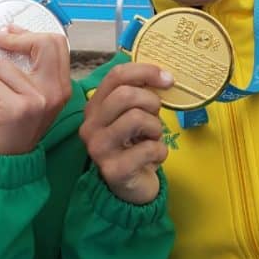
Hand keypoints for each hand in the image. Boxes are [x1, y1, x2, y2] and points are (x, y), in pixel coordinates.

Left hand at [0, 26, 71, 154]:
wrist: (4, 166)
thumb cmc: (10, 129)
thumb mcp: (30, 98)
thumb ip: (28, 72)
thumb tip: (7, 35)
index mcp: (62, 87)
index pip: (56, 43)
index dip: (28, 34)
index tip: (8, 35)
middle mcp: (55, 92)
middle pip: (41, 42)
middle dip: (10, 40)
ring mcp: (38, 99)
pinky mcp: (16, 108)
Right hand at [79, 63, 172, 204]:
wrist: (131, 186)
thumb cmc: (134, 144)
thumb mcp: (133, 114)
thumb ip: (140, 93)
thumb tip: (163, 76)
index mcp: (94, 107)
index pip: (116, 75)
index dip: (146, 71)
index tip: (167, 79)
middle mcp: (90, 126)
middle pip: (125, 95)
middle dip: (151, 102)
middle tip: (156, 116)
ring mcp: (99, 149)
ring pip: (136, 118)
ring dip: (156, 128)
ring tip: (153, 137)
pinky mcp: (114, 170)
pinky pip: (148, 149)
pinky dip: (160, 151)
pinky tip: (154, 157)